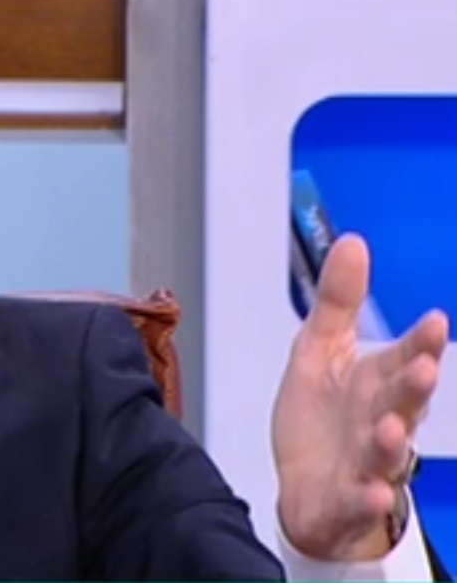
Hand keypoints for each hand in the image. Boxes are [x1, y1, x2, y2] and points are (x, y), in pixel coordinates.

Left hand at [272, 233, 447, 559]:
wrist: (307, 486)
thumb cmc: (321, 417)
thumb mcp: (320, 349)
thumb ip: (338, 301)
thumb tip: (353, 242)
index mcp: (377, 382)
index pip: (405, 357)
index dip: (420, 342)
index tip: (434, 321)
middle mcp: (382, 420)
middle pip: (403, 403)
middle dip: (414, 387)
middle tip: (421, 369)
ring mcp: (368, 461)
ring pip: (387, 452)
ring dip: (392, 442)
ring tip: (391, 429)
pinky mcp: (348, 498)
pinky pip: (361, 499)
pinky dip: (368, 497)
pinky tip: (375, 493)